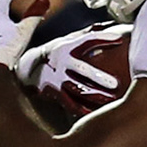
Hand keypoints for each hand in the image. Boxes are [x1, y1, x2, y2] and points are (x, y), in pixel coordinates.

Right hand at [17, 22, 132, 115]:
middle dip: (98, 77)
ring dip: (93, 96)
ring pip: (76, 89)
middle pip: (81, 70)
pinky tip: (97, 114)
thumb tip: (116, 33)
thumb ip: (90, 37)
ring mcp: (56, 80)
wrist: (27, 69)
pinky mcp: (53, 94)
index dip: (102, 38)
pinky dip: (83, 109)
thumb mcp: (69, 41)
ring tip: (111, 101)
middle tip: (115, 84)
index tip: (119, 38)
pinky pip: (69, 104)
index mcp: (66, 48)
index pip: (86, 41)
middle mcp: (61, 63)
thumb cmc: (56, 53)